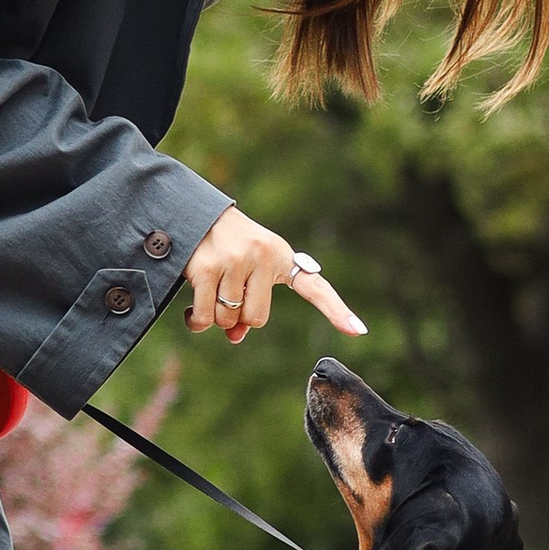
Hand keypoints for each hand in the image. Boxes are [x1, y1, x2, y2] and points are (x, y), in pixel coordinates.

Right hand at [182, 203, 366, 345]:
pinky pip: (205, 317)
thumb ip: (249, 305)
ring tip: (208, 293)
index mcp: (282, 256)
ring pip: (228, 319)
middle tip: (226, 295)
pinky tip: (189, 311)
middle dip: (238, 318)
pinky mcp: (205, 267)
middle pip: (256, 319)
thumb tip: (235, 337)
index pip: (314, 286)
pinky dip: (196, 321)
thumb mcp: (248, 269)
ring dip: (215, 317)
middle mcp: (263, 255)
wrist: (193, 212)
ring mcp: (234, 259)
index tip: (359, 331)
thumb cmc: (227, 247)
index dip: (336, 310)